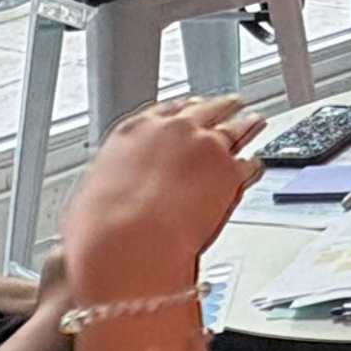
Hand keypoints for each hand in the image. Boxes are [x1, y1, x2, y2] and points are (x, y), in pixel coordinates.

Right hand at [56, 97, 257, 303]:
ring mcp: (205, 148)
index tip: (193, 109)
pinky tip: (258, 167)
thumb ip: (111, 183)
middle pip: (207, 109)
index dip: (185, 110)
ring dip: (247, 125)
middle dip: (221, 108)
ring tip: (255, 122)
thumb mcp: (93, 193)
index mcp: (136, 130)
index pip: (168, 109)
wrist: (126, 244)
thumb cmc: (102, 226)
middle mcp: (174, 130)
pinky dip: (255, 167)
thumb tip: (104, 196)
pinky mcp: (229, 172)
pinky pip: (250, 165)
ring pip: (235, 127)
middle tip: (232, 105)